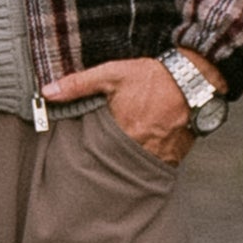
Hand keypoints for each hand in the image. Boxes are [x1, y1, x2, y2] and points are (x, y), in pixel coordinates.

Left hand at [38, 52, 222, 167]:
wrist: (195, 81)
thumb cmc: (154, 77)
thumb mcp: (113, 74)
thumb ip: (79, 84)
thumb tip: (47, 92)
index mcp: (120, 130)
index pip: (94, 151)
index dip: (87, 152)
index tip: (82, 151)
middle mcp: (139, 147)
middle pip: (113, 164)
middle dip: (106, 162)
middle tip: (101, 156)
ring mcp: (159, 155)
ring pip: (134, 168)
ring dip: (127, 163)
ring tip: (121, 157)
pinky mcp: (174, 157)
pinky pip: (155, 166)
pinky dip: (148, 161)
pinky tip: (144, 152)